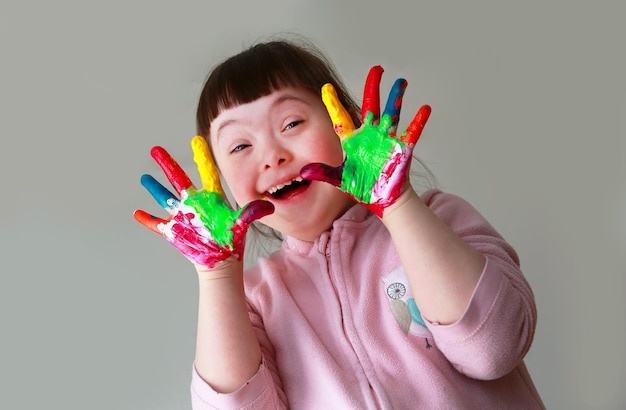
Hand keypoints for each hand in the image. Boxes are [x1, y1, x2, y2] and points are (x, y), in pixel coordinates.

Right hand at [134, 136, 273, 267]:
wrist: (221, 261)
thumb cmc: (232, 241)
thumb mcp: (241, 224)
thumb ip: (251, 213)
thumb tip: (268, 206)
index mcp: (211, 198)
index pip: (206, 172)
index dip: (202, 157)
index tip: (197, 140)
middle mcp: (195, 203)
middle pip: (178, 179)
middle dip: (167, 164)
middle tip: (155, 149)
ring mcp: (183, 216)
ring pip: (165, 197)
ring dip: (154, 188)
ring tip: (144, 177)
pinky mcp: (175, 231)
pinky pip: (158, 224)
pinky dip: (148, 220)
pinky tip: (137, 213)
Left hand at [300, 66, 430, 216]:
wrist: (382, 199)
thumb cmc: (362, 187)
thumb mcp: (339, 179)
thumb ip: (323, 173)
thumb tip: (302, 173)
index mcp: (352, 140)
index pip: (341, 118)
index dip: (333, 103)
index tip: (326, 87)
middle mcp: (370, 135)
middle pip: (371, 105)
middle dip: (373, 86)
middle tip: (376, 69)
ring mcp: (386, 140)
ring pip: (392, 112)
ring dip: (396, 97)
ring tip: (401, 81)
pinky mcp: (401, 149)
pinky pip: (411, 132)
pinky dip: (418, 121)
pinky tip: (424, 109)